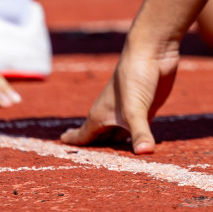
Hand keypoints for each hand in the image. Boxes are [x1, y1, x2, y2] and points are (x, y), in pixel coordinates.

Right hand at [60, 36, 180, 152]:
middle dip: (94, 149)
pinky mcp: (147, 107)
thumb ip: (139, 133)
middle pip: (100, 138)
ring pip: (119, 135)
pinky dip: (135, 138)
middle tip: (85, 162)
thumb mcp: (136, 109)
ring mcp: (130, 111)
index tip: (60, 143)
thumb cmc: (135, 76)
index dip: (72, 140)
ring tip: (109, 158)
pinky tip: (138, 145)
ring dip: (115, 146)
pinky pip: (138, 129)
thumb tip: (145, 154)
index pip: (82, 135)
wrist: (152, 50)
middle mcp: (113, 115)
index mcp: (100, 116)